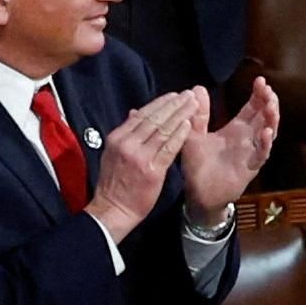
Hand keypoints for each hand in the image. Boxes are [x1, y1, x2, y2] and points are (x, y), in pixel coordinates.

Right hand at [86, 91, 196, 241]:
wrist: (113, 210)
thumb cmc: (114, 184)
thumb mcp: (113, 153)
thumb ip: (126, 133)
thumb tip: (135, 113)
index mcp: (118, 137)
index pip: (142, 114)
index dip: (160, 103)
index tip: (174, 95)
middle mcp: (128, 143)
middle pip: (155, 118)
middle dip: (173, 104)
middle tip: (188, 95)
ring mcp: (140, 157)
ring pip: (163, 130)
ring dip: (180, 115)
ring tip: (193, 104)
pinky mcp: (152, 171)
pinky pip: (169, 148)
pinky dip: (180, 135)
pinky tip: (189, 124)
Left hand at [178, 76, 277, 223]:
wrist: (197, 193)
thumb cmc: (197, 166)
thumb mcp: (194, 135)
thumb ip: (198, 115)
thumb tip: (197, 88)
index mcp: (236, 129)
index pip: (252, 108)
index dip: (258, 94)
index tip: (260, 81)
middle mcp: (247, 139)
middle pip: (264, 117)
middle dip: (269, 102)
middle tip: (268, 90)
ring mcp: (251, 153)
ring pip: (269, 133)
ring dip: (272, 119)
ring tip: (271, 105)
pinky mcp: (250, 168)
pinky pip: (261, 155)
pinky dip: (265, 144)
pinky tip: (266, 132)